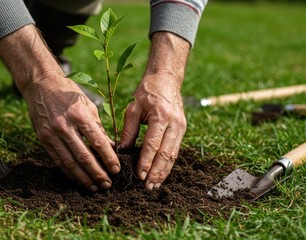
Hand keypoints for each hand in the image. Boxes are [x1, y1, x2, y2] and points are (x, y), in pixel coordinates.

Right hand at [23, 73, 119, 191]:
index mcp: (79, 115)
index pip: (97, 142)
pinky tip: (79, 179)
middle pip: (84, 156)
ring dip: (83, 178)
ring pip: (70, 162)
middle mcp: (64, 126)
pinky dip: (69, 172)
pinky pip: (58, 160)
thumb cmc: (69, 93)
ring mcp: (51, 134)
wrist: (41, 85)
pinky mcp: (43, 139)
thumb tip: (111, 148)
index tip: (117, 169)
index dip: (108, 158)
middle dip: (97, 173)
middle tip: (108, 184)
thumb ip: (99, 127)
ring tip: (95, 187)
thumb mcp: (88, 105)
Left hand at [121, 73, 186, 189]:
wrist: (166, 79)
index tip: (139, 175)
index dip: (146, 161)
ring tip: (154, 185)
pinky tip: (161, 174)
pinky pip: (175, 150)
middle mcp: (174, 123)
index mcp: (160, 116)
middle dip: (157, 172)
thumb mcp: (133, 108)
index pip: (153, 144)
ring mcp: (181, 127)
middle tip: (148, 186)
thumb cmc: (146, 92)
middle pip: (166, 153)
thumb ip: (129, 129)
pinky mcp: (183, 129)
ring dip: (164, 172)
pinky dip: (168, 164)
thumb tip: (122, 151)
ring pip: (173, 155)